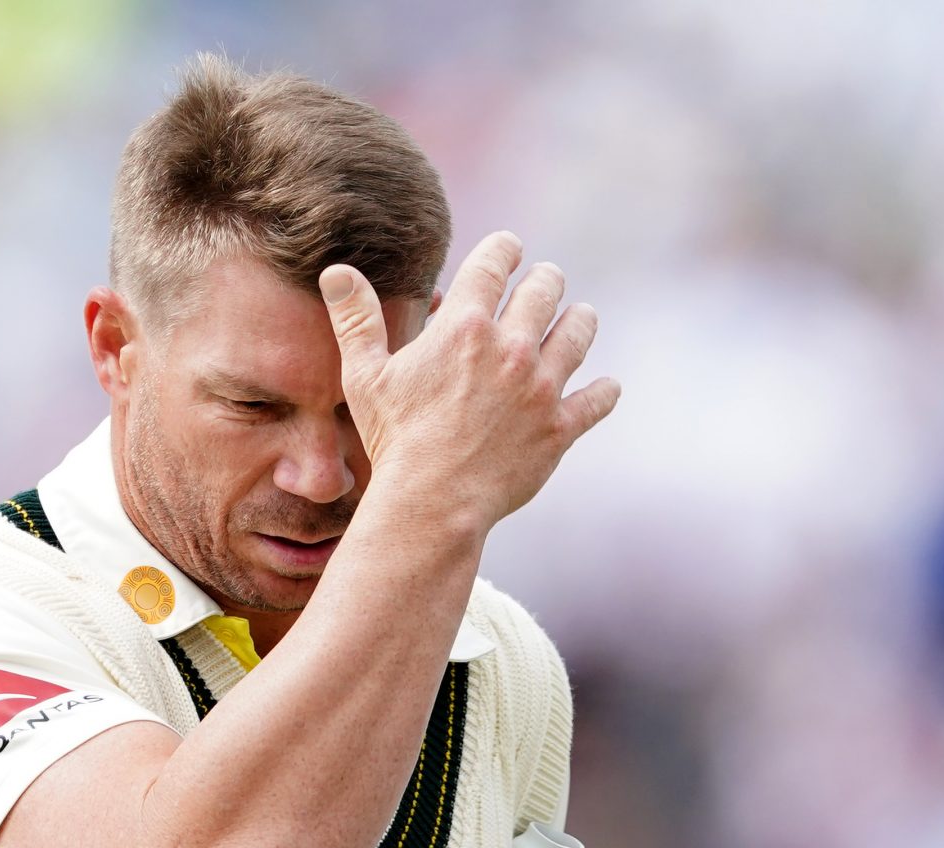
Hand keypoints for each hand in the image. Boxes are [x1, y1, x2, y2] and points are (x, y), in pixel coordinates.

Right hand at [322, 231, 619, 536]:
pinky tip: (606, 387)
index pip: (496, 262)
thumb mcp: (365, 376)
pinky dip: (604, 391)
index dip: (505, 248)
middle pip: (545, 287)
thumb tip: (337, 271)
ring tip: (579, 317)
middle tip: (544, 281)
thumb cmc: (394, 439)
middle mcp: (511, 347)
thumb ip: (356, 318)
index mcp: (465, 326)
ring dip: (580, 319)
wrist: (431, 502)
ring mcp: (541, 387)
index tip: (509, 248)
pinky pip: (597, 399)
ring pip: (579, 331)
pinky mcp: (560, 427)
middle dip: (545, 279)